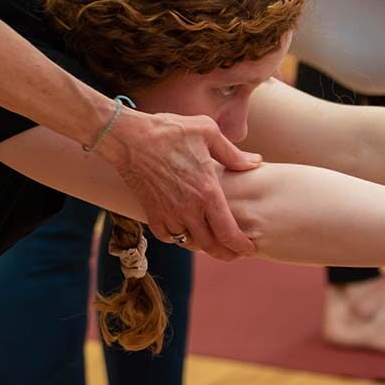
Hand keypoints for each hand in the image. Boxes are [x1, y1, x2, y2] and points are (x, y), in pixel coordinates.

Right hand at [99, 110, 260, 259]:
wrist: (130, 137)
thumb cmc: (170, 131)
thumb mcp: (208, 133)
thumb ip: (233, 153)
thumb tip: (255, 162)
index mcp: (207, 192)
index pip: (229, 233)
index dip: (241, 246)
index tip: (249, 249)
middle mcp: (188, 209)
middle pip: (210, 246)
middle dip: (225, 254)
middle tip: (234, 253)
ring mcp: (167, 213)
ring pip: (188, 243)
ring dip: (202, 245)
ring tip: (211, 242)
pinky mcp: (151, 212)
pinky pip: (167, 236)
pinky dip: (177, 238)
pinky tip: (183, 230)